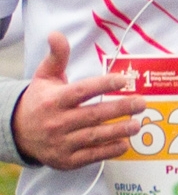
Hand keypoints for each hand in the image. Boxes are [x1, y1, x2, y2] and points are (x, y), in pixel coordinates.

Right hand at [12, 32, 145, 169]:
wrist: (17, 132)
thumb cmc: (39, 100)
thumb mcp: (45, 76)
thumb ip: (57, 56)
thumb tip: (57, 34)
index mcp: (54, 100)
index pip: (81, 91)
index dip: (103, 85)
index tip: (123, 80)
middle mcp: (57, 122)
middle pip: (93, 115)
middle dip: (120, 109)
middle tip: (142, 103)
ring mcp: (61, 143)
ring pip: (94, 137)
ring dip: (118, 131)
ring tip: (138, 124)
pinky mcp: (65, 160)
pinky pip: (90, 156)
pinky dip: (107, 151)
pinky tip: (124, 144)